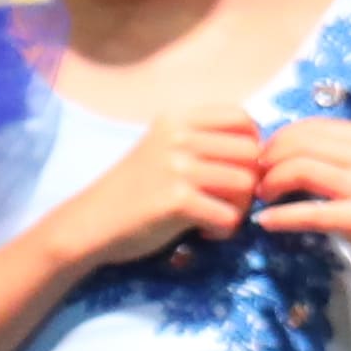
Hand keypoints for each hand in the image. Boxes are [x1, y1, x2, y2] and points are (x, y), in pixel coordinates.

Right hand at [41, 106, 264, 275]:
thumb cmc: (134, 190)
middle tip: (226, 202)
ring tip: (214, 217)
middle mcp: (177, 137)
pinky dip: (222, 230)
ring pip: (246, 185)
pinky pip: (229, 216)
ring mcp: (176, 167)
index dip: (250, 147)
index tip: (233, 170)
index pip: (242, 118)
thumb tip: (263, 152)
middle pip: (251, 154)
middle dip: (249, 183)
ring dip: (239, 209)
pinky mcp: (176, 200)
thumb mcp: (165, 150)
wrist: (88, 224)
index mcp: (176, 119)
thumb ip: (204, 142)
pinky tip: (202, 232)